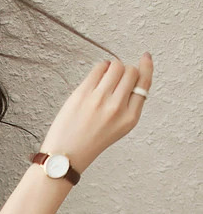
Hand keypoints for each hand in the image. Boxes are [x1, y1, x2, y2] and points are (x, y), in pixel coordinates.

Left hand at [40, 52, 153, 174]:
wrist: (66, 155)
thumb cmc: (90, 142)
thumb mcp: (119, 127)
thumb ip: (129, 104)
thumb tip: (133, 75)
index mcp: (130, 118)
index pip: (144, 84)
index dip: (146, 67)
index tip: (145, 57)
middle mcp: (117, 107)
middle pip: (131, 71)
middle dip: (125, 72)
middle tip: (115, 82)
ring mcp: (100, 99)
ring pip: (116, 65)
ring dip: (112, 68)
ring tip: (104, 81)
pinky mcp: (84, 93)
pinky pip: (99, 67)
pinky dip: (100, 68)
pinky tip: (96, 79)